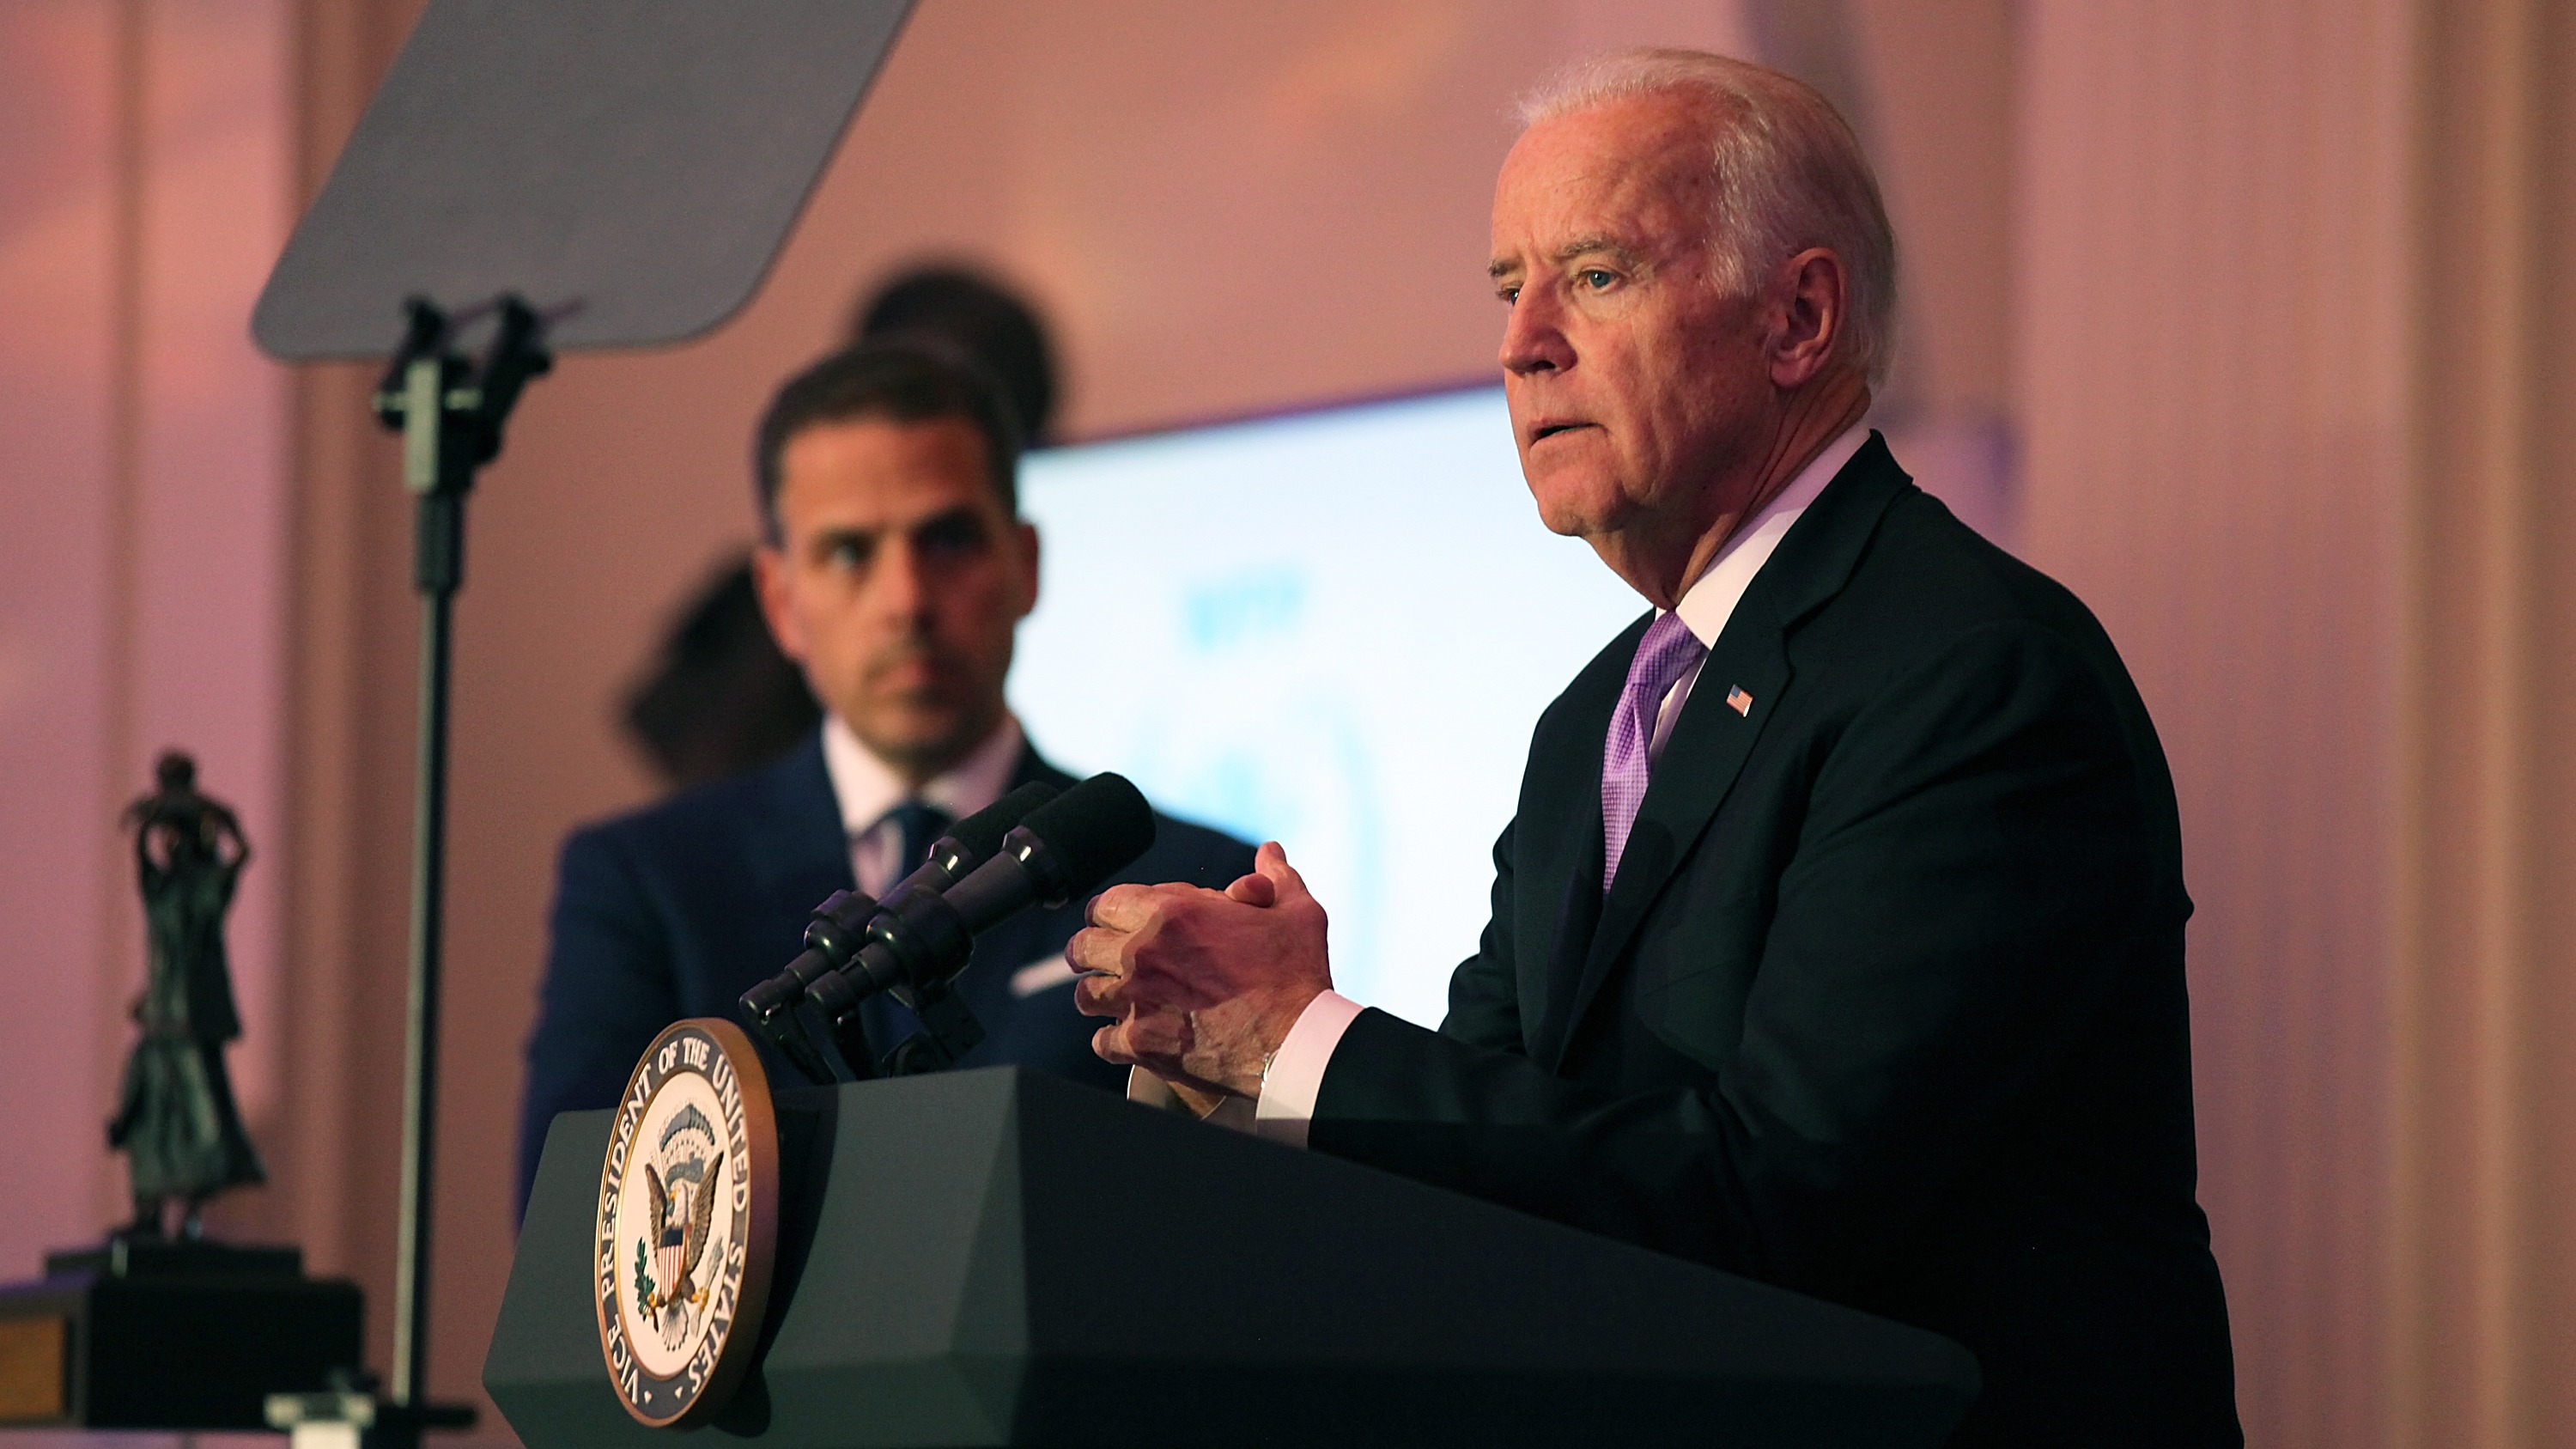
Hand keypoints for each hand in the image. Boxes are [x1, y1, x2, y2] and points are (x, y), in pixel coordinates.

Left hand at [1068, 841, 1329, 1096]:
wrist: (1297, 1041)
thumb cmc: (1296, 975)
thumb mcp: (1295, 912)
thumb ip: (1275, 877)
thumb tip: (1271, 852)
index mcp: (1172, 912)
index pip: (1105, 904)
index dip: (1111, 913)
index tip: (1118, 924)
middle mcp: (1143, 952)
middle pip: (1082, 947)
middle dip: (1093, 953)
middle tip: (1109, 961)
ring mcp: (1137, 1000)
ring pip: (1084, 996)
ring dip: (1100, 995)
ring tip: (1118, 1000)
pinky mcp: (1141, 1044)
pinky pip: (1102, 1042)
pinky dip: (1113, 1041)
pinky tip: (1131, 1038)